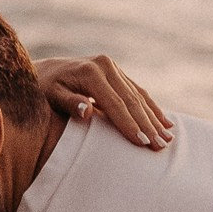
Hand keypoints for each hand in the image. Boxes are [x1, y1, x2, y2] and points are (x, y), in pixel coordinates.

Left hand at [35, 54, 172, 149]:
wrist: (44, 71)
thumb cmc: (43, 89)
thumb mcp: (50, 96)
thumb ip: (69, 102)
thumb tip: (87, 111)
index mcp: (90, 72)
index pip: (115, 103)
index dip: (130, 124)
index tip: (143, 143)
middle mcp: (105, 66)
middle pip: (131, 100)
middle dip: (148, 124)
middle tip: (161, 145)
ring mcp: (112, 67)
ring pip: (139, 96)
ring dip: (155, 118)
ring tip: (169, 138)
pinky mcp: (116, 72)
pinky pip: (138, 91)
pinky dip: (152, 108)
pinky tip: (166, 122)